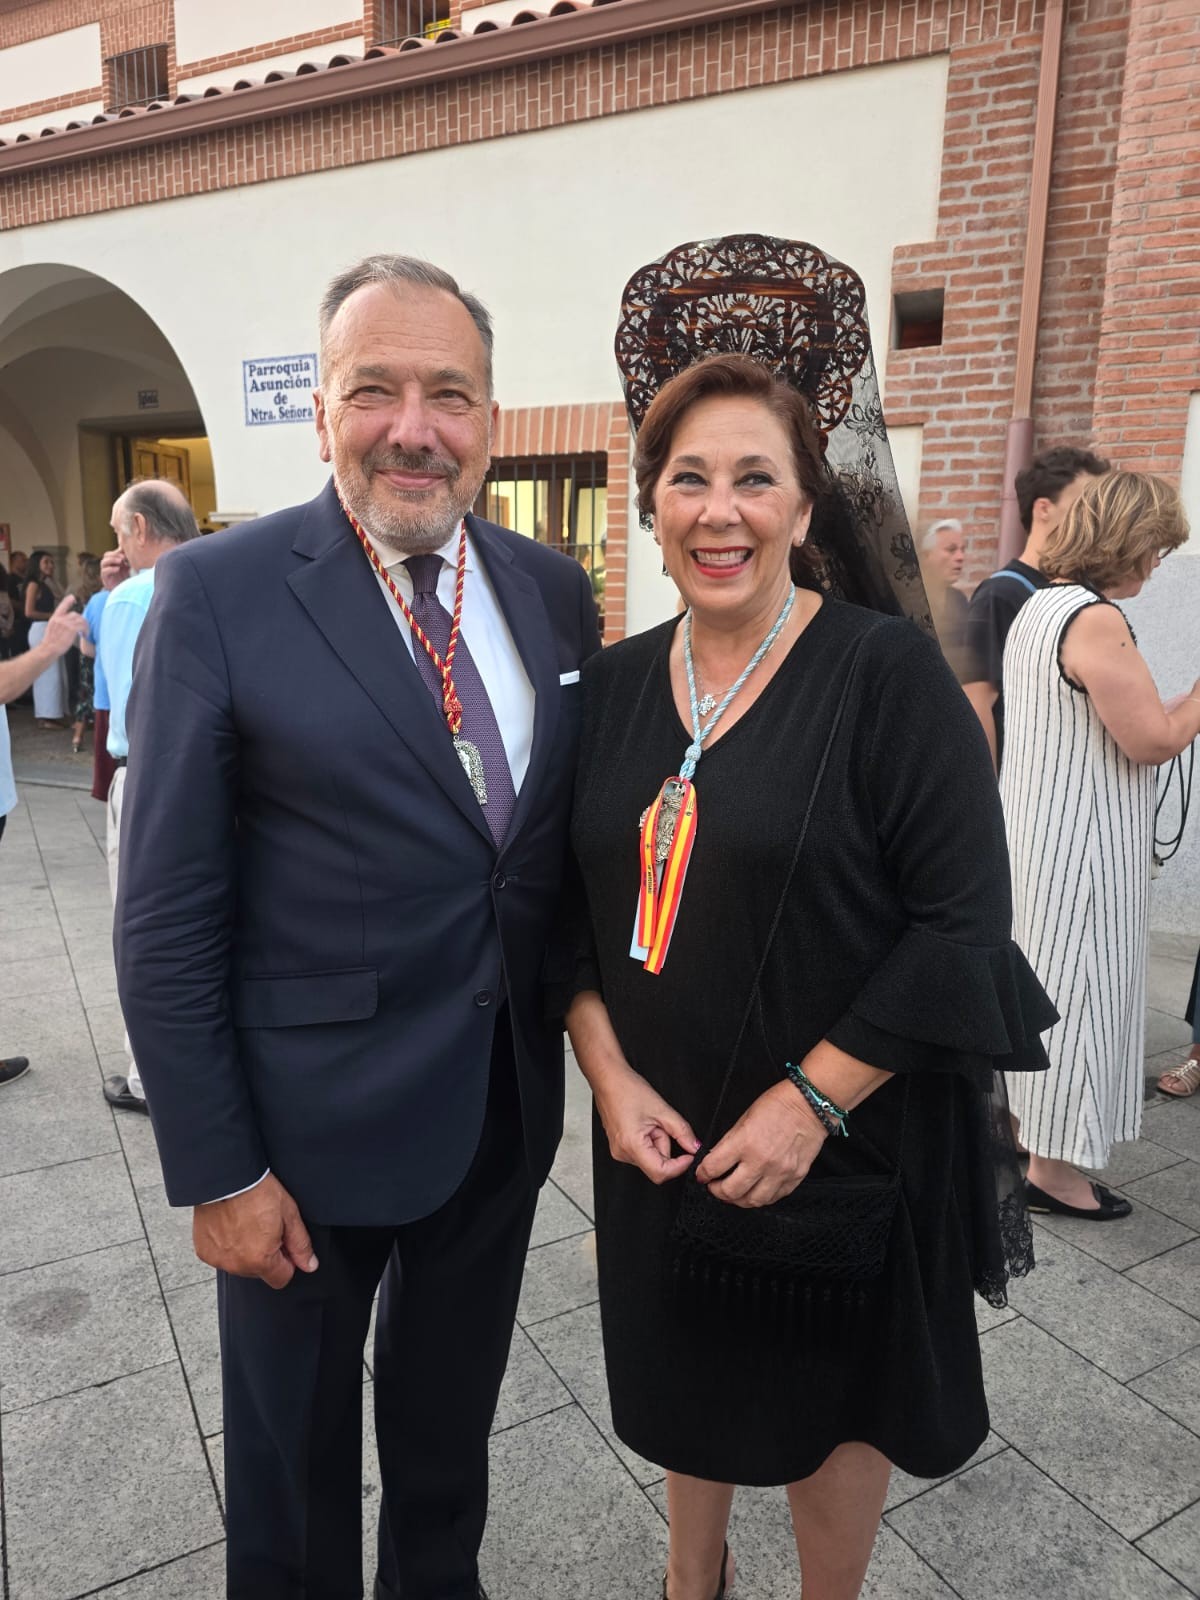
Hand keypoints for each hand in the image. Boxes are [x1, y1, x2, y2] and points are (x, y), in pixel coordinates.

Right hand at [39, 593, 87, 656]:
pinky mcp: (71, 629)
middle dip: (81, 620)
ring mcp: (65, 623)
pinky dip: (86, 630)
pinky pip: (82, 626)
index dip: (68, 601)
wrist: (49, 649)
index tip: (72, 597)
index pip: (62, 606)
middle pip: (75, 614)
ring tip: (85, 632)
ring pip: (80, 619)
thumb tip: (68, 621)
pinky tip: (84, 635)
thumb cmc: (51, 642)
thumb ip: (59, 623)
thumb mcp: (52, 628)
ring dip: (85, 626)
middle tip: (83, 628)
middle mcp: (60, 619)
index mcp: (55, 618)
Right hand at [100, 548, 129, 590]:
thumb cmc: (132, 581)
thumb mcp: (132, 569)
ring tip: (120, 562)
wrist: (129, 594)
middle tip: (123, 557)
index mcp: (116, 562)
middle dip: (114, 555)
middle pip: (106, 555)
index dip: (117, 551)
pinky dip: (110, 569)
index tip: (125, 553)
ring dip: (111, 560)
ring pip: (103, 562)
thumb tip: (129, 551)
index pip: (112, 552)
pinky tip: (117, 569)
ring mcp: (107, 573)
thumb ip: (130, 561)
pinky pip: (104, 572)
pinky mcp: (105, 580)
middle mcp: (110, 566)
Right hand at [193, 1173, 318, 1288]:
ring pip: (240, 1265)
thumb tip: (309, 1265)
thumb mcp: (289, 1215)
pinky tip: (231, 1226)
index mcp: (260, 1260)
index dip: (287, 1261)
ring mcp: (218, 1259)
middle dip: (266, 1255)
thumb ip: (300, 1245)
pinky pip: (222, 1256)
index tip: (283, 1243)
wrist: (227, 1177)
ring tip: (246, 1224)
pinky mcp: (204, 1251)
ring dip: (246, 1251)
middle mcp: (236, 1265)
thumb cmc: (258, 1191)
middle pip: (260, 1272)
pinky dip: (227, 1246)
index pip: (281, 1278)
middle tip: (264, 1227)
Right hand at [593, 1065, 699, 1184]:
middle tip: (661, 1125)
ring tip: (649, 1122)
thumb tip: (694, 1147)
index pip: (660, 1173)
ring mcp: (619, 1151)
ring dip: (657, 1142)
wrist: (608, 1080)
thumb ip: (682, 1132)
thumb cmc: (627, 1090)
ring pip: (650, 1158)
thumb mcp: (662, 1110)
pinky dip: (648, 1141)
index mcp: (632, 1145)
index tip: (689, 1155)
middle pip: (656, 1165)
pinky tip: (643, 1125)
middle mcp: (622, 1153)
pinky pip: (642, 1152)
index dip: (679, 1166)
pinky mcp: (619, 1147)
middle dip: (666, 1145)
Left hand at [695, 1080, 826, 1206]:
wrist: (809, 1106)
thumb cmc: (777, 1106)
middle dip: (717, 1191)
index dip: (703, 1174)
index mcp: (745, 1142)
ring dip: (738, 1200)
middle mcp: (762, 1161)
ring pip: (752, 1201)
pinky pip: (773, 1198)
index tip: (702, 1175)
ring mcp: (780, 1172)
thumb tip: (716, 1160)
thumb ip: (729, 1142)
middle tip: (714, 1186)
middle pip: (730, 1191)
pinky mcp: (794, 1178)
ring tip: (733, 1193)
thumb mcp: (743, 1118)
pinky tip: (755, 1191)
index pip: (714, 1167)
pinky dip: (760, 1197)